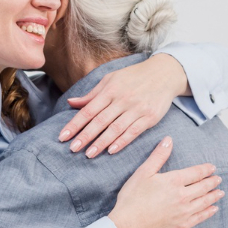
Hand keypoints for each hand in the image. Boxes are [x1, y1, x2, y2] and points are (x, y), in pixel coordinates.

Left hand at [59, 53, 188, 157]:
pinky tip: (111, 151)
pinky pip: (133, 131)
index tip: (63, 136)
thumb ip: (92, 94)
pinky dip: (122, 142)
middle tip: (72, 148)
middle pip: (100, 121)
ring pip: (115, 128)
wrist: (164, 73)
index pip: (88, 110)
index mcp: (110, 90)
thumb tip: (71, 103)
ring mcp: (137, 108)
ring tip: (89, 154)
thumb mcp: (111, 80)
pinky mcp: (150, 117)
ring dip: (101, 142)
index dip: (75, 124)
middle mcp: (122, 99)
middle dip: (85, 136)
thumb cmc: (133, 77)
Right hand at [107, 139, 221, 227]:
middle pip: (203, 187)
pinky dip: (208, 212)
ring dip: (214, 196)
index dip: (205, 169)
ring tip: (220, 192)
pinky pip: (200, 217)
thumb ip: (158, 156)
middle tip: (218, 179)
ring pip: (204, 202)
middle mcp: (183, 196)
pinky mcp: (181, 226)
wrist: (128, 226)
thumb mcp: (143, 173)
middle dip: (212, 182)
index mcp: (174, 181)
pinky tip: (213, 209)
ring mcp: (184, 212)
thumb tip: (169, 140)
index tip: (212, 168)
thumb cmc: (132, 198)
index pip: (195, 173)